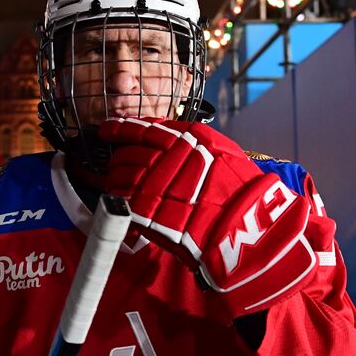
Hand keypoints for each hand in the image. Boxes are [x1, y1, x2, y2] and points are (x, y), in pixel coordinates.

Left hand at [98, 118, 321, 315]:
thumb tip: (167, 144)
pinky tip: (117, 201)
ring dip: (113, 179)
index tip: (108, 130)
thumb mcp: (223, 153)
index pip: (145, 128)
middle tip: (114, 165)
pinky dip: (115, 200)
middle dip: (118, 159)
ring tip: (114, 184)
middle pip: (129, 153)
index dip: (122, 129)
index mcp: (189, 137)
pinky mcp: (147, 210)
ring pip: (120, 176)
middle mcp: (170, 155)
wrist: (246, 227)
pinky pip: (120, 200)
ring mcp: (157, 182)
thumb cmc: (241, 192)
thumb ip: (193, 144)